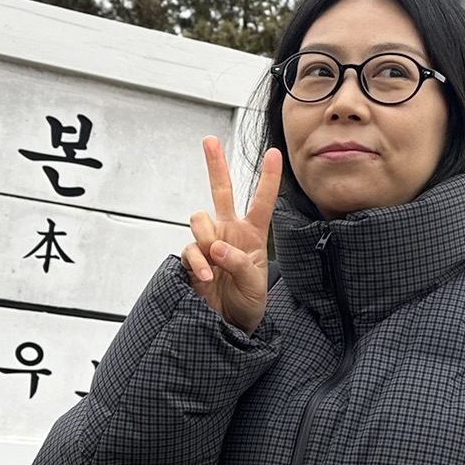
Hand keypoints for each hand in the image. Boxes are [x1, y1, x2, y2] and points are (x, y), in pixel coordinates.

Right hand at [182, 137, 282, 334]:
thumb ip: (240, 262)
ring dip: (206, 237)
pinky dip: (197, 262)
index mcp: (253, 234)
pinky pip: (190, 249)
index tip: (274, 154)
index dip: (269, 178)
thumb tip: (217, 247)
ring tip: (215, 263)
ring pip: (199, 218)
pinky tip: (207, 276)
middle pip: (221, 191)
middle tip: (209, 140)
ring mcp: (208, 243)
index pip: (262, 202)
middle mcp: (229, 232)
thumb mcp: (255, 285)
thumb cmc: (248, 303)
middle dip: (214, 164)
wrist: (229, 325)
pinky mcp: (192, 258)